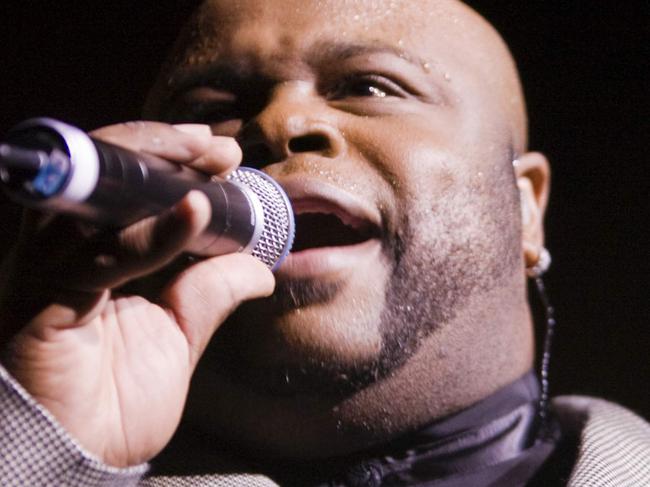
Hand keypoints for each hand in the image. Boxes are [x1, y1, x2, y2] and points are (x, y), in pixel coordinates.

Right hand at [0, 122, 274, 466]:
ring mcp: (50, 267)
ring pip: (94, 194)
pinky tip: (196, 211)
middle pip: (104, 175)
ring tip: (211, 157)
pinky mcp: (41, 295)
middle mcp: (68, 252)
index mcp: (97, 259)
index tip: (224, 157)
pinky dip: (152, 231)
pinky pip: (100, 252)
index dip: (172, 164)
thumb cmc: (117, 406)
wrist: (72, 460)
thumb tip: (261, 268)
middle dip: (164, 149)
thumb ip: (210, 295)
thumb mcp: (180, 340)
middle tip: (218, 146)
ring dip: (156, 167)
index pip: (127, 190)